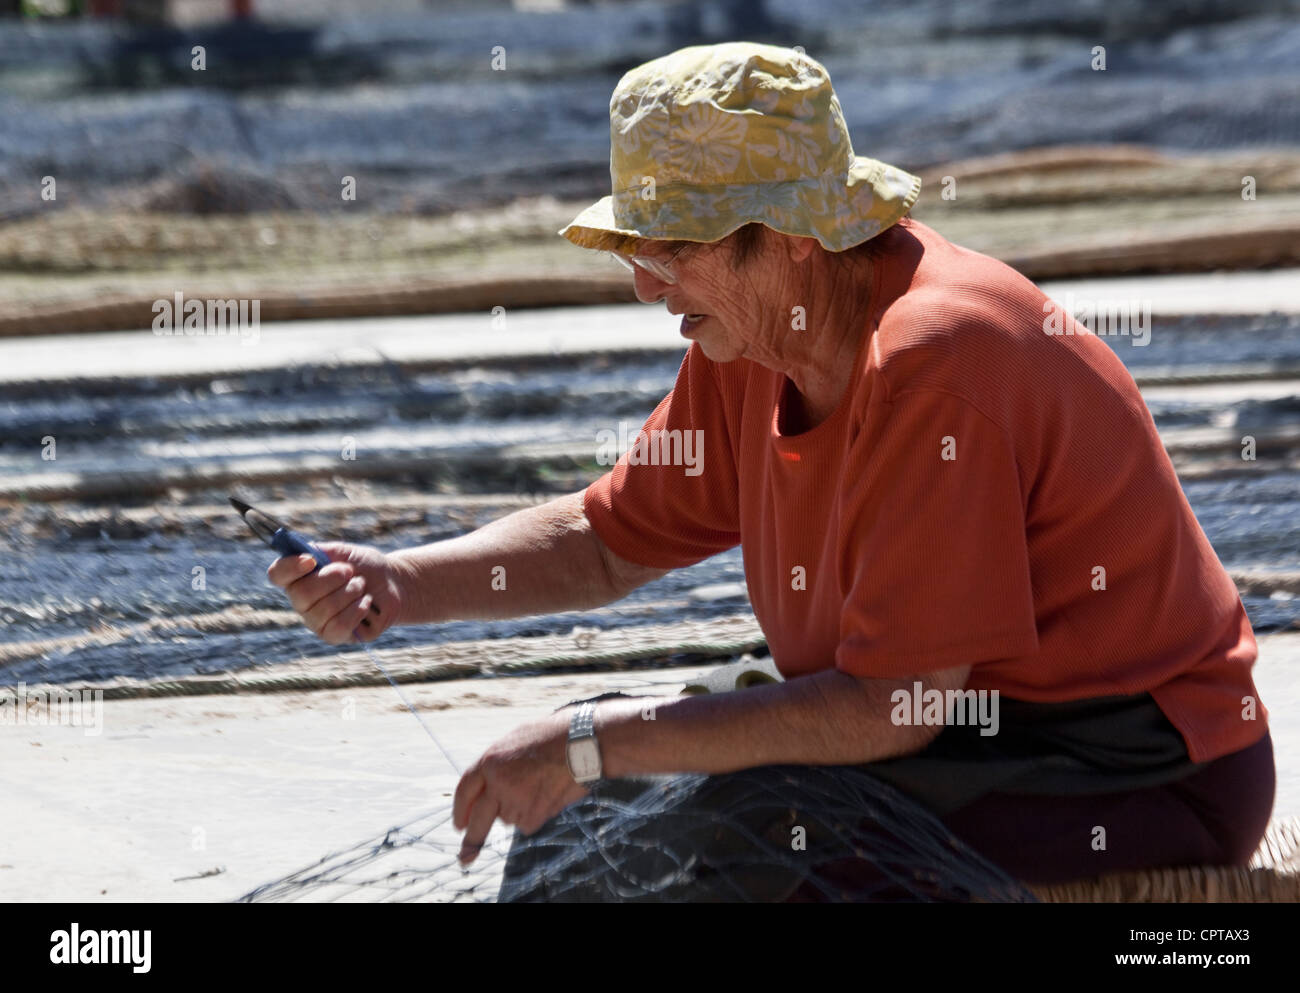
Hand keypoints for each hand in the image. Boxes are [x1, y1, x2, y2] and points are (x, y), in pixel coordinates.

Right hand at [266, 541, 409, 644]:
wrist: (394, 584)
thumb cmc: (366, 566)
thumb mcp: (344, 552)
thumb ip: (321, 551)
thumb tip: (301, 553)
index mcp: (299, 577)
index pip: (277, 574)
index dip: (290, 567)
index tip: (311, 560)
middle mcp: (302, 602)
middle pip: (302, 594)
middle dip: (332, 579)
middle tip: (351, 572)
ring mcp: (316, 621)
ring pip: (323, 610)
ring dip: (349, 593)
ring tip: (361, 586)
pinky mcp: (334, 636)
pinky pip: (338, 626)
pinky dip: (356, 610)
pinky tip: (366, 603)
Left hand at [452, 710, 588, 864]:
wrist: (582, 742)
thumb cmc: (551, 736)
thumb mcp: (515, 741)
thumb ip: (497, 765)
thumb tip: (488, 787)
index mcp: (489, 761)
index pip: (464, 790)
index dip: (460, 809)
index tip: (459, 825)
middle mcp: (497, 784)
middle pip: (478, 820)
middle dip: (472, 839)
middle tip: (465, 856)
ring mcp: (515, 801)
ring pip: (509, 817)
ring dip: (519, 809)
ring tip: (541, 785)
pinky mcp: (533, 816)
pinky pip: (527, 824)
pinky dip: (536, 815)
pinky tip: (549, 794)